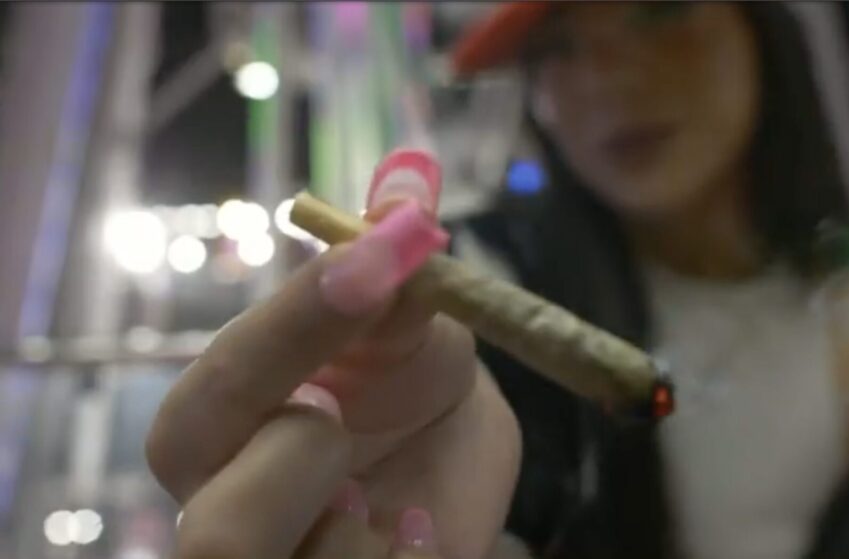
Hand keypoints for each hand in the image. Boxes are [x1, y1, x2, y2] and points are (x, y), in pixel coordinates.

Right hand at [146, 158, 521, 558]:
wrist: (455, 482)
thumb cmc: (414, 397)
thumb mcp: (418, 334)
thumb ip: (399, 278)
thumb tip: (409, 183)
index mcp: (221, 431)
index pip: (220, 386)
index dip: (297, 323)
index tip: (381, 257)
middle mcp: (227, 514)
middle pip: (220, 536)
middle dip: (307, 465)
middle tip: (345, 423)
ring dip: (371, 528)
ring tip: (398, 500)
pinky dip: (413, 555)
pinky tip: (421, 532)